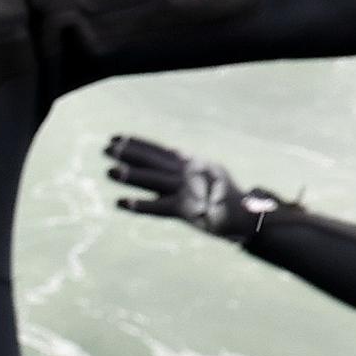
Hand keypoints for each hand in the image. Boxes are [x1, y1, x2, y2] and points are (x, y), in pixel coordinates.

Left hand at [103, 135, 285, 242]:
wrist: (249, 218)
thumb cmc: (228, 199)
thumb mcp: (209, 177)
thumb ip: (189, 168)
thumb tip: (173, 155)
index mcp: (194, 165)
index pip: (161, 151)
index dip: (139, 144)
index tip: (118, 137)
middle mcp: (190, 173)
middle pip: (154, 161)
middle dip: (129, 153)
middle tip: (106, 147)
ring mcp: (188, 191)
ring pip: (154, 180)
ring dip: (131, 175)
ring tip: (108, 170)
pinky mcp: (188, 210)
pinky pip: (159, 207)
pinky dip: (140, 205)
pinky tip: (121, 203)